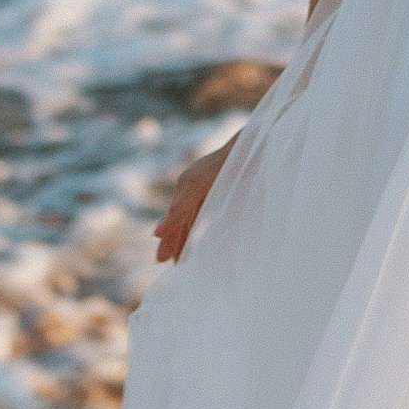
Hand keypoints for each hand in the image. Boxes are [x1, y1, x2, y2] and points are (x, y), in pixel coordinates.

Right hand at [150, 140, 235, 266]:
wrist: (252, 147)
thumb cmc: (222, 167)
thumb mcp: (197, 189)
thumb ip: (178, 212)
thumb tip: (155, 234)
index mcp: (185, 186)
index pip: (173, 219)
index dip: (168, 239)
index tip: (161, 260)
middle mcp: (192, 187)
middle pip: (179, 220)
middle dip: (172, 240)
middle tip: (163, 261)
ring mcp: (206, 188)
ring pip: (191, 218)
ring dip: (184, 236)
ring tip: (180, 257)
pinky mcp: (221, 190)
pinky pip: (203, 211)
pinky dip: (196, 225)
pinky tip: (198, 235)